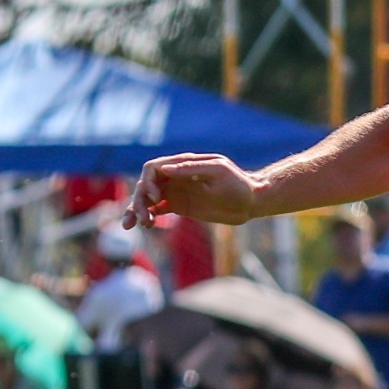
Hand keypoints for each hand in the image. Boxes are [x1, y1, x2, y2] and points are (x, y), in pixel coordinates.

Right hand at [126, 154, 260, 227]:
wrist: (251, 202)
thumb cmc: (238, 184)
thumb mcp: (218, 172)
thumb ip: (191, 169)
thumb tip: (164, 169)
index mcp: (183, 164)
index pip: (153, 169)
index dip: (148, 183)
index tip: (156, 198)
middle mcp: (175, 176)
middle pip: (145, 185)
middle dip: (139, 200)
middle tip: (144, 219)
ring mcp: (176, 191)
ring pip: (147, 198)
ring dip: (137, 209)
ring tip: (137, 225)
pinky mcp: (179, 205)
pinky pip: (156, 209)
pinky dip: (146, 215)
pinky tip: (144, 225)